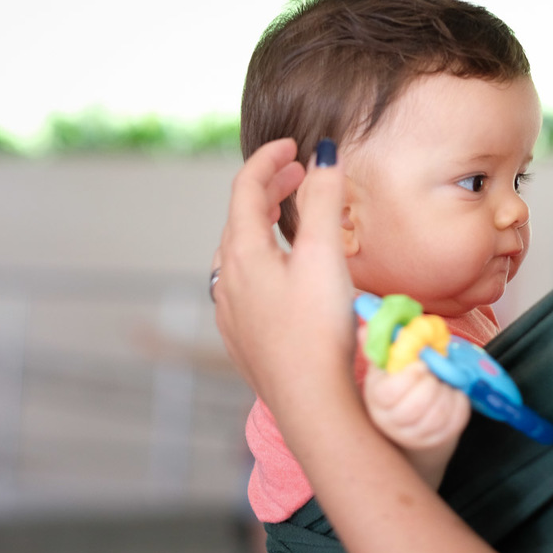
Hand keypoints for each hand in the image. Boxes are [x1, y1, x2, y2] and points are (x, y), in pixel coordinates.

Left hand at [212, 138, 356, 417]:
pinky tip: (282, 276)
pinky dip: (262, 263)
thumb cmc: (319, 331)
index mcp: (242, 254)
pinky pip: (244, 287)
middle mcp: (227, 281)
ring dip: (262, 227)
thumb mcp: (325, 256)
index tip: (294, 146)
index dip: (269, 159)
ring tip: (287, 218)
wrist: (312, 405)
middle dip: (268, 189)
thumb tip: (324, 154)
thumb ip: (324, 200)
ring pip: (238, 255)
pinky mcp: (244, 341)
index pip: (245, 188)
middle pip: (240, 219)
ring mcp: (231, 314)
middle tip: (299, 174)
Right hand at [361, 342, 470, 487]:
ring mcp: (415, 434)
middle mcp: (392, 422)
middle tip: (433, 372)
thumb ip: (380, 346)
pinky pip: (455, 419)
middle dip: (430, 384)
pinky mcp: (437, 438)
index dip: (408, 377)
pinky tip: (452, 391)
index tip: (421, 363)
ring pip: (437, 415)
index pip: (389, 394)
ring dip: (446, 391)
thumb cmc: (396, 383)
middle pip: (415, 408)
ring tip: (442, 380)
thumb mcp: (384, 365)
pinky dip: (459, 400)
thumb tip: (368, 329)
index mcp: (377, 399)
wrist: (409, 417)